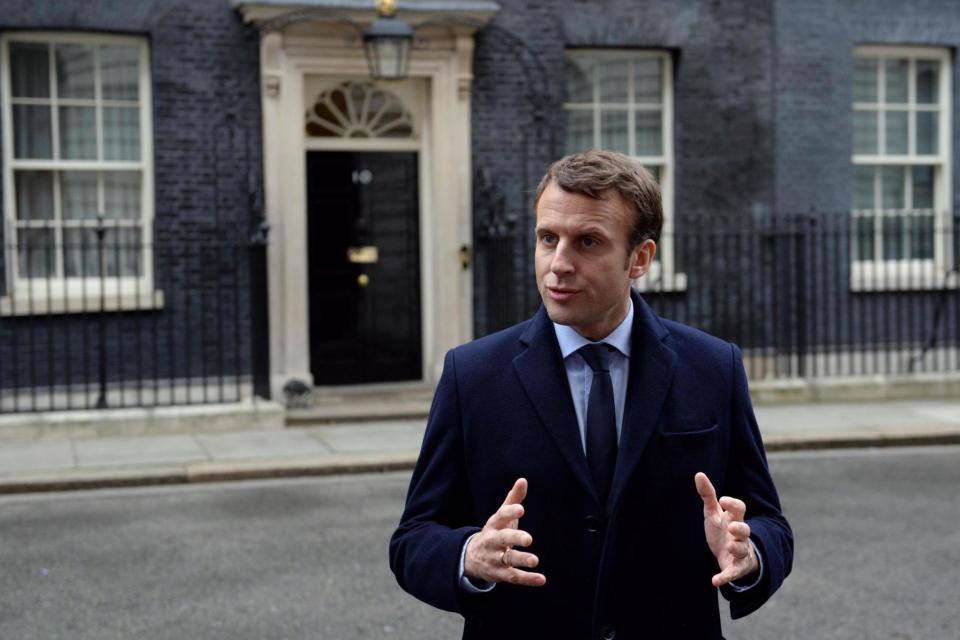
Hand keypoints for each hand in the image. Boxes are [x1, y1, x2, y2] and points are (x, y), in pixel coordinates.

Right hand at [464, 478, 545, 586]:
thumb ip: (513, 499)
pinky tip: (541, 579)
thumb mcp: (501, 516)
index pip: (500, 516)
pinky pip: (514, 577)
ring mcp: (495, 559)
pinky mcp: (500, 574)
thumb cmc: (494, 532)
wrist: (472, 557)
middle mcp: (492, 541)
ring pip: (508, 560)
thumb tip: (523, 480)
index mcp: (494, 525)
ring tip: (535, 560)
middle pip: (502, 539)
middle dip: (514, 538)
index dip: (510, 512)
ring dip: (521, 560)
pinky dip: (527, 579)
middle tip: (529, 539)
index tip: (521, 509)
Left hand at [695, 472, 759, 587]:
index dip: (733, 504)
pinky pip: (732, 573)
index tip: (724, 500)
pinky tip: (715, 581)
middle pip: (745, 530)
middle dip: (740, 528)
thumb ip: (708, 495)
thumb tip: (698, 473)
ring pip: (743, 550)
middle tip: (733, 527)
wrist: (729, 554)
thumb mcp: (714, 512)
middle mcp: (739, 535)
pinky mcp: (735, 568)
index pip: (740, 509)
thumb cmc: (721, 529)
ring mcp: (739, 551)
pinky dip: (724, 577)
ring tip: (730, 546)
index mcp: (734, 519)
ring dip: (738, 549)